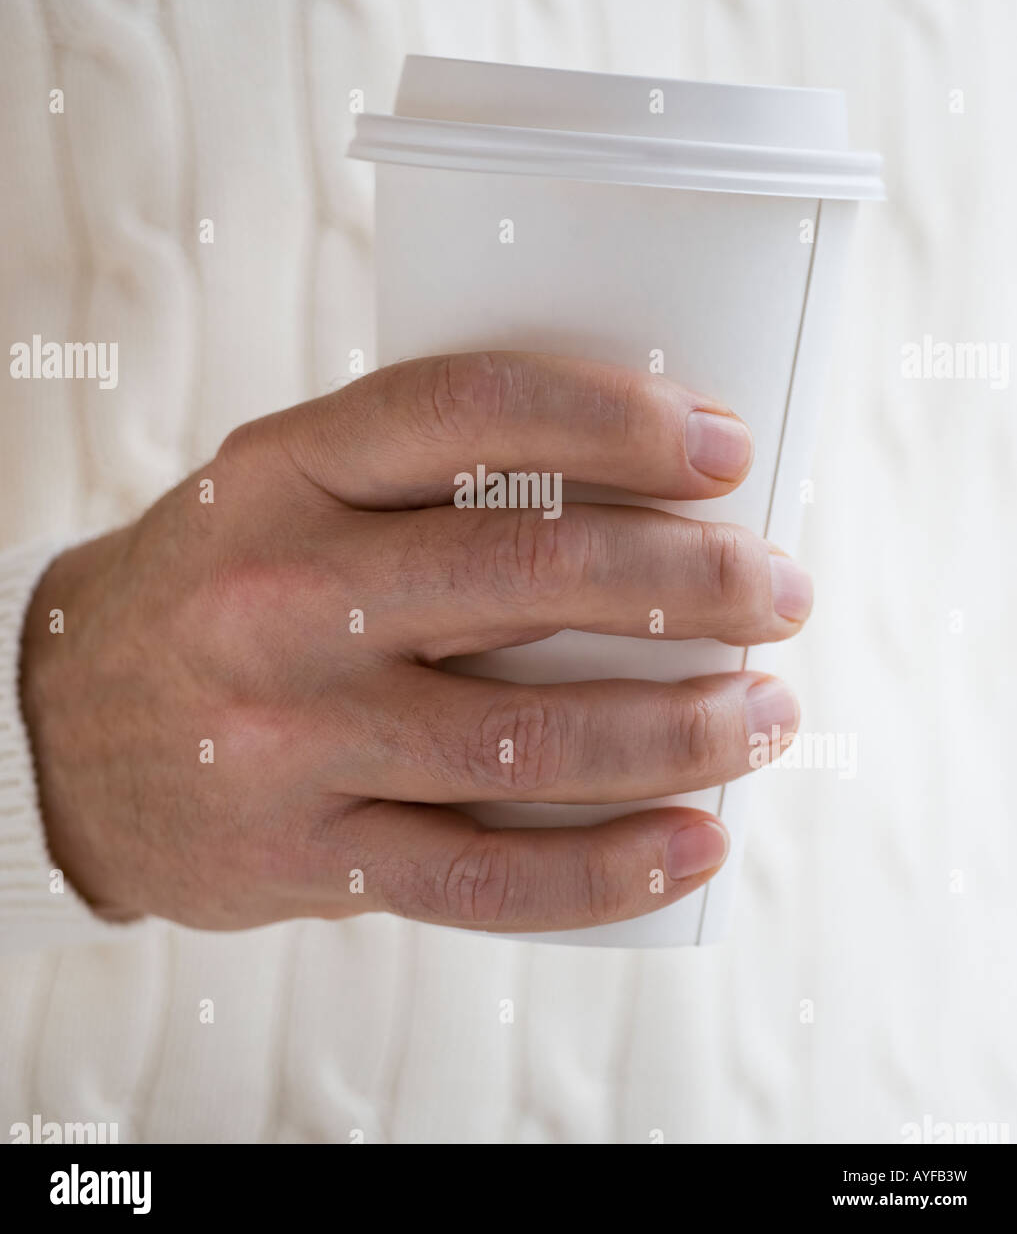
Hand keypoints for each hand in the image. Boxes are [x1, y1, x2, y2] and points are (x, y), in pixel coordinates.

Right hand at [20, 352, 808, 932]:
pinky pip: (481, 878)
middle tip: (781, 590)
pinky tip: (699, 842)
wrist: (64, 733)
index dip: (614, 419)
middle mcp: (282, 595)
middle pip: (524, 575)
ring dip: (683, 731)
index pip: (466, 411)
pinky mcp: (308, 855)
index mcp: (284, 471)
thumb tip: (644, 487)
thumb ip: (423, 479)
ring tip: (770, 715)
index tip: (724, 448)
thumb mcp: (284, 489)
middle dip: (691, 580)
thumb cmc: (221, 587)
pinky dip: (608, 869)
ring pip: (526, 740)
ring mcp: (292, 736)